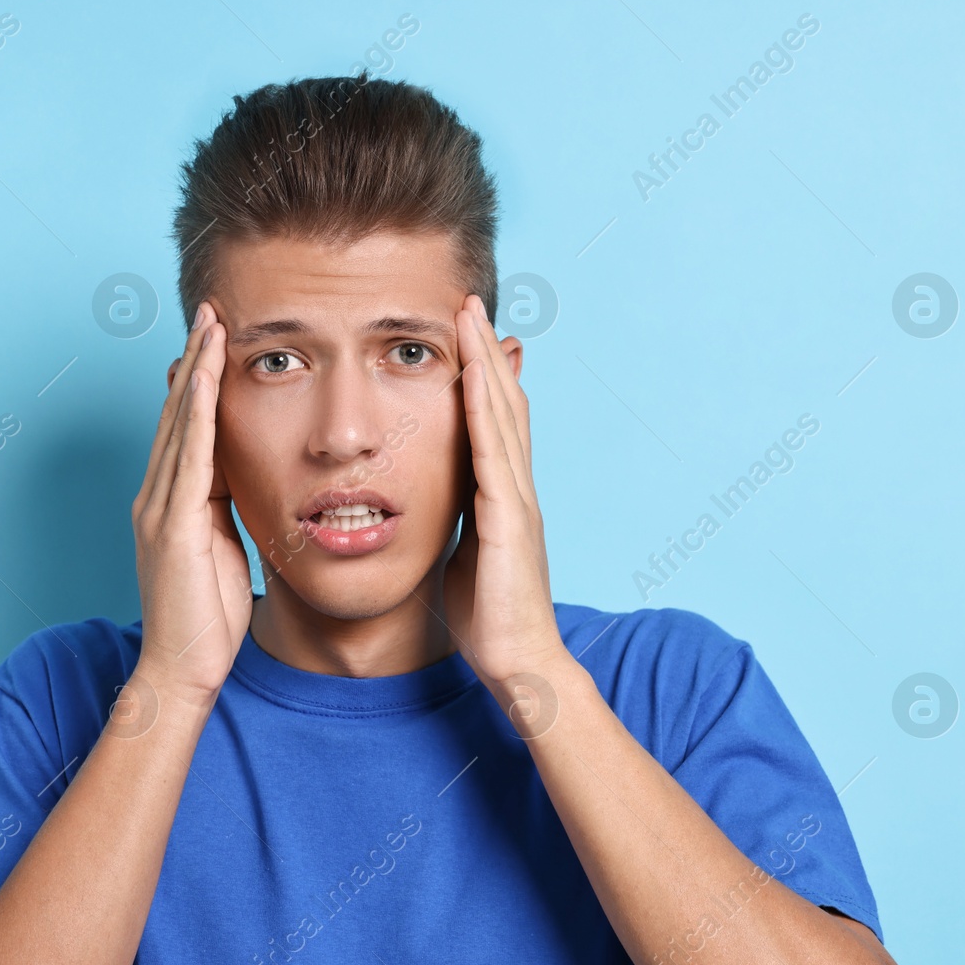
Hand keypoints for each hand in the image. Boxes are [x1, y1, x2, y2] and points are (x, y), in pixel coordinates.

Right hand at [130, 303, 252, 707]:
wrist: (180, 669)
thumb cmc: (205, 618)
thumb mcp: (220, 547)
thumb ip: (221, 509)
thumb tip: (238, 477)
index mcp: (169, 502)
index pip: (184, 429)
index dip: (197, 382)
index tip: (213, 339)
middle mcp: (156, 496)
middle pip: (177, 414)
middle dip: (194, 360)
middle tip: (208, 311)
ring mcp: (159, 508)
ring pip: (180, 424)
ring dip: (196, 371)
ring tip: (210, 325)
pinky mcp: (172, 525)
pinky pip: (189, 456)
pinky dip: (198, 412)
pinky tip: (207, 377)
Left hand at [441, 295, 567, 696]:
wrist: (518, 662)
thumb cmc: (489, 619)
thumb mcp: (466, 556)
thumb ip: (460, 524)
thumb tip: (445, 507)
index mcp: (503, 496)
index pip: (493, 422)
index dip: (482, 376)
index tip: (465, 336)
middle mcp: (516, 487)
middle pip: (502, 403)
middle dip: (485, 351)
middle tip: (469, 302)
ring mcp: (516, 498)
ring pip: (500, 414)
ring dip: (483, 361)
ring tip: (468, 314)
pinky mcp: (507, 517)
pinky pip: (492, 450)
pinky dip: (482, 407)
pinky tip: (470, 373)